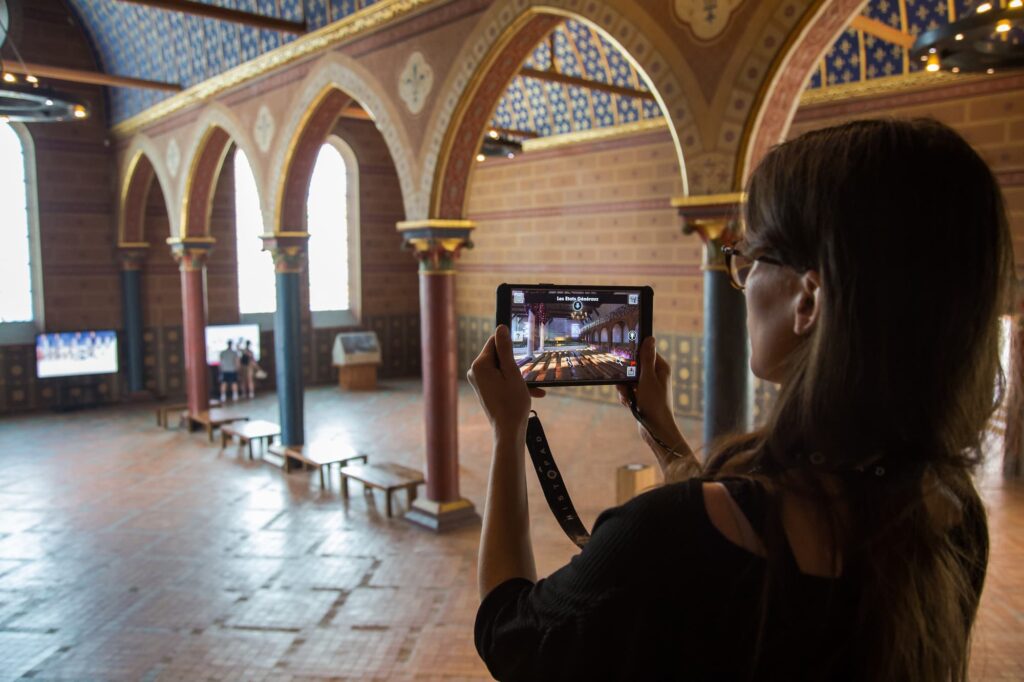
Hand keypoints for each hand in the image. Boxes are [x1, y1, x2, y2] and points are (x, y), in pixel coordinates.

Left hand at [468, 325, 544, 439]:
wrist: (509, 431)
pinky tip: (533, 393)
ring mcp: (479, 381)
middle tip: (530, 374)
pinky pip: (500, 380)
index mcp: (480, 365)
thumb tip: (500, 328)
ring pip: (502, 369)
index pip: (494, 341)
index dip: (510, 345)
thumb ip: (506, 349)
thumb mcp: (513, 372)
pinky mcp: (484, 389)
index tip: (523, 351)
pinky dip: (514, 384)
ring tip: (535, 388)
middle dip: (516, 364)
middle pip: (498, 356)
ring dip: (519, 376)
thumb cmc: (512, 403)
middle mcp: (475, 372)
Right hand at [617, 337, 690, 471]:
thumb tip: (650, 338)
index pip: (645, 352)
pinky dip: (627, 397)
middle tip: (627, 386)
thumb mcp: (647, 379)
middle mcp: (656, 376)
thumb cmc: (655, 404)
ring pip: (628, 380)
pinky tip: (630, 405)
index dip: (633, 357)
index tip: (626, 362)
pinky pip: (629, 391)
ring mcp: (648, 387)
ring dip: (625, 389)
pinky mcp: (642, 396)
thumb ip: (647, 359)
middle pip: (633, 367)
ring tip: (630, 398)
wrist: (655, 430)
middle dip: (626, 377)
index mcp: (661, 368)